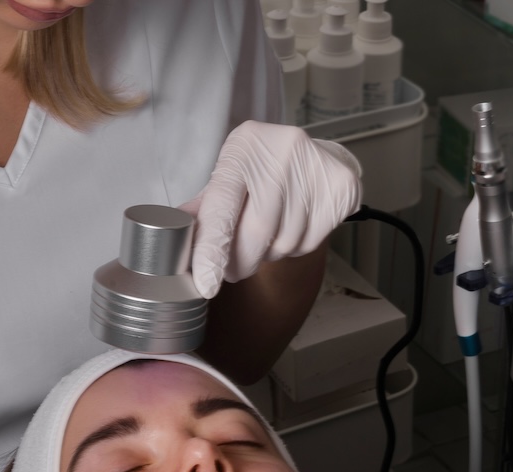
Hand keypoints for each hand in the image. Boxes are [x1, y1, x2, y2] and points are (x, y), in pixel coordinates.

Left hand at [182, 120, 362, 297]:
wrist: (318, 154)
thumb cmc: (264, 169)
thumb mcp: (231, 176)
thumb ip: (205, 208)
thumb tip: (171, 235)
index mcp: (244, 147)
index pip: (222, 207)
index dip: (212, 249)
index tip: (207, 283)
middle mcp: (282, 152)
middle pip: (256, 233)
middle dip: (241, 261)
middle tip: (233, 270)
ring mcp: (316, 168)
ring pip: (284, 244)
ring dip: (270, 255)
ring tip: (269, 235)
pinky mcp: (341, 189)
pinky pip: (310, 244)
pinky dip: (295, 249)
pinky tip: (294, 227)